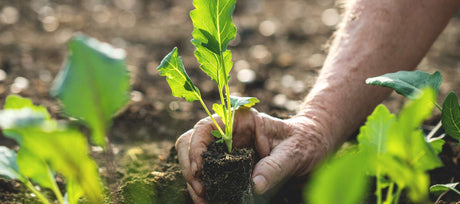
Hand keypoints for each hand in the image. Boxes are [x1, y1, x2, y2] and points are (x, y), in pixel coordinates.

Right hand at [175, 108, 332, 202]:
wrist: (313, 148)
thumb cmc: (305, 142)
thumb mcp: (294, 152)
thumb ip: (275, 166)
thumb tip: (255, 185)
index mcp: (240, 120)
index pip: (206, 127)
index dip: (196, 146)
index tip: (200, 168)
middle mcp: (228, 132)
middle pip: (191, 142)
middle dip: (190, 166)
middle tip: (201, 190)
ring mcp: (225, 148)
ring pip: (194, 159)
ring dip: (193, 180)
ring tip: (203, 199)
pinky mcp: (228, 164)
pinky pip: (207, 174)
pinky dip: (203, 187)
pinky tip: (209, 200)